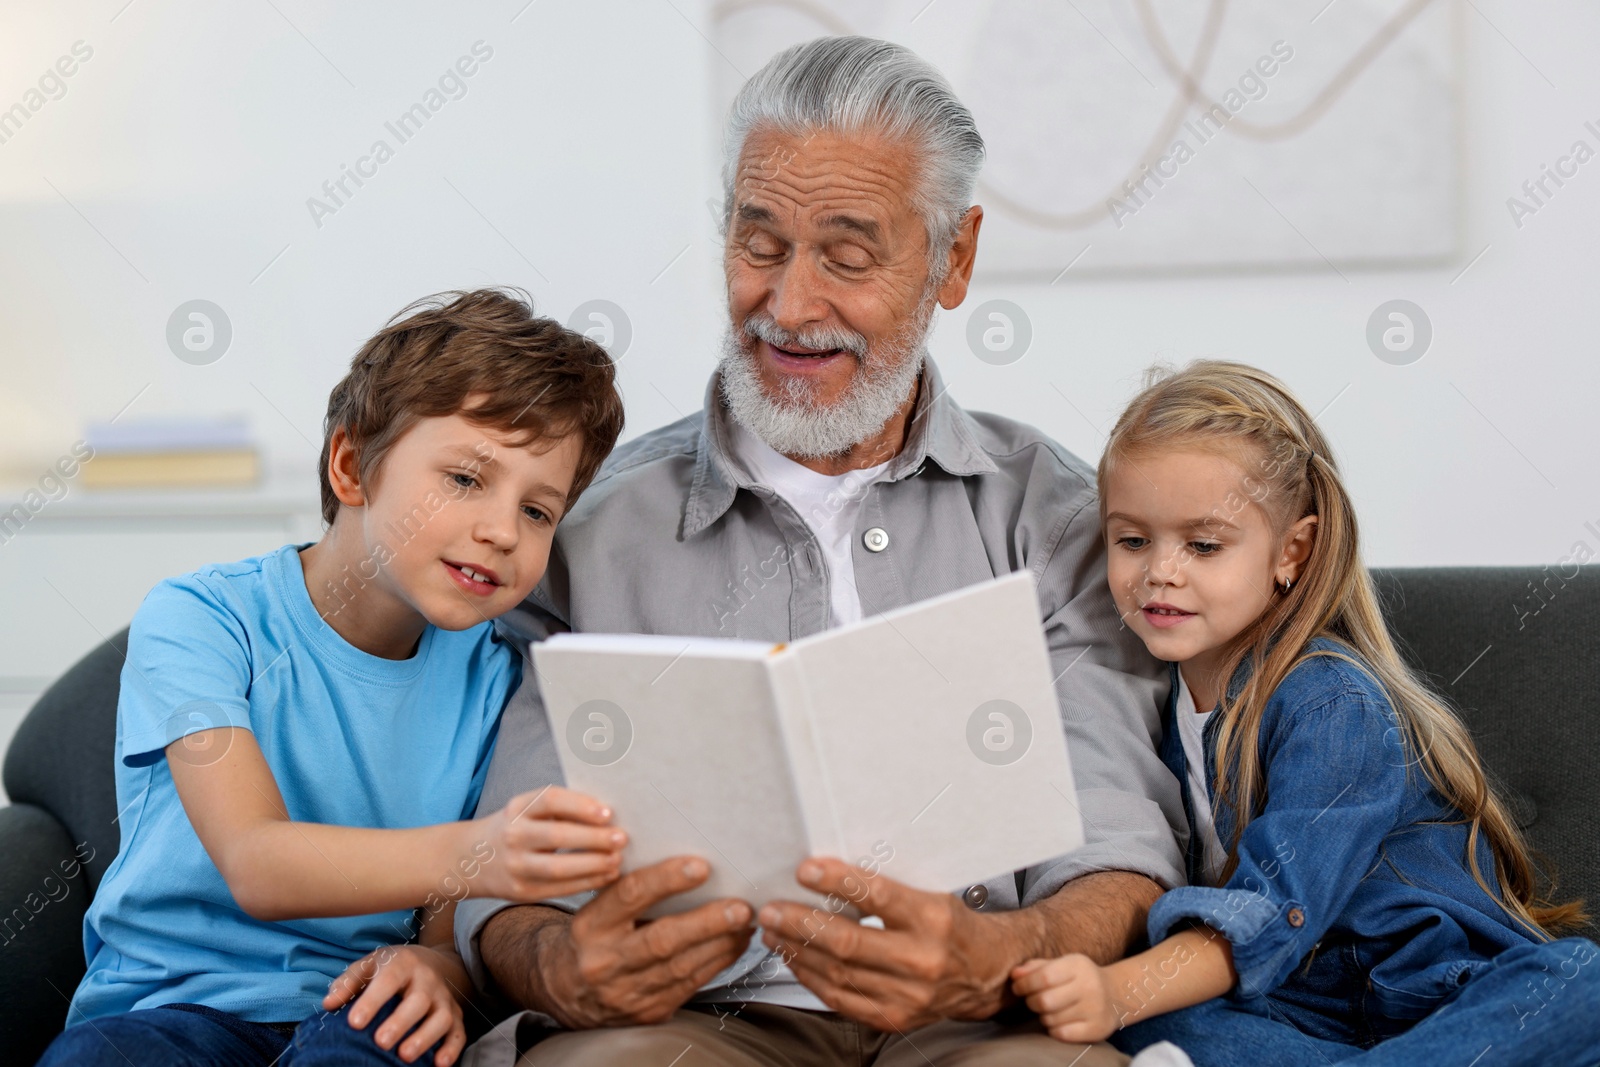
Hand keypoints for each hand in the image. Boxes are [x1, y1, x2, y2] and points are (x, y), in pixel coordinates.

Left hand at [323, 944, 466, 1065]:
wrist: (432, 963)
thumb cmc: (391, 969)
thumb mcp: (369, 965)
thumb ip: (348, 983)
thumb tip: (329, 1004)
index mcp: (403, 964)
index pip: (388, 980)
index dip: (372, 1000)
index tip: (354, 1022)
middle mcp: (427, 980)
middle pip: (419, 1000)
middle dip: (401, 1022)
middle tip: (381, 1042)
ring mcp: (444, 998)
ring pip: (442, 1017)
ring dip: (425, 1037)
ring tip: (405, 1056)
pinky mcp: (456, 1016)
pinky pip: (459, 1032)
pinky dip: (452, 1049)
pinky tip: (439, 1064)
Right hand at [469, 787, 626, 902]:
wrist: (471, 858)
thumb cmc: (516, 827)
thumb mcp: (528, 810)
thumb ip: (562, 809)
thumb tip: (610, 814)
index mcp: (517, 808)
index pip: (549, 800)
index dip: (580, 805)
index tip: (608, 812)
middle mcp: (513, 835)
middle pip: (557, 836)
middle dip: (594, 838)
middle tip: (622, 837)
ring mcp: (515, 866)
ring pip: (558, 867)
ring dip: (593, 864)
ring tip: (617, 859)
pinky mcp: (521, 892)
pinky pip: (559, 889)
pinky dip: (587, 882)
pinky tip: (606, 875)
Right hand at [533, 856, 755, 1027]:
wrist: (567, 989)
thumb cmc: (594, 936)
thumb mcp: (598, 909)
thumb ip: (632, 891)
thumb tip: (691, 859)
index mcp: (590, 926)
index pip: (630, 896)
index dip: (666, 879)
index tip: (701, 865)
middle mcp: (605, 962)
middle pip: (661, 940)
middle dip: (706, 922)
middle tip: (740, 907)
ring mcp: (626, 992)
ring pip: (681, 967)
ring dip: (721, 943)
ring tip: (745, 922)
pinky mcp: (647, 1012)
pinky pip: (689, 986)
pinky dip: (717, 962)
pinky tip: (734, 944)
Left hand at [757, 858, 1011, 1031]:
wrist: (987, 973)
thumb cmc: (952, 926)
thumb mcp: (930, 894)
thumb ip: (884, 890)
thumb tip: (827, 873)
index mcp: (933, 919)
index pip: (877, 896)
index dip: (837, 882)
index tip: (805, 870)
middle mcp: (922, 960)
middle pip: (848, 942)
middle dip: (801, 924)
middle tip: (772, 909)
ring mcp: (908, 995)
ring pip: (838, 973)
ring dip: (798, 951)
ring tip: (775, 932)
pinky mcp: (895, 1018)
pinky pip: (841, 999)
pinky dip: (811, 979)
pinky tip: (796, 959)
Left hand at [1011, 954, 1120, 1043]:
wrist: (1115, 996)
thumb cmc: (1078, 978)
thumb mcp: (1061, 965)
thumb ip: (1036, 967)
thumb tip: (1014, 974)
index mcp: (1078, 965)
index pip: (1044, 977)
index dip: (1024, 984)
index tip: (1017, 987)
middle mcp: (1090, 986)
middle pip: (1045, 1000)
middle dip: (1030, 1002)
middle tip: (1031, 1000)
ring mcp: (1095, 1009)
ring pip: (1051, 1019)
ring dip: (1042, 1016)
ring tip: (1048, 1010)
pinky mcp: (1097, 1029)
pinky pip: (1063, 1034)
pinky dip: (1054, 1029)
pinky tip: (1058, 1022)